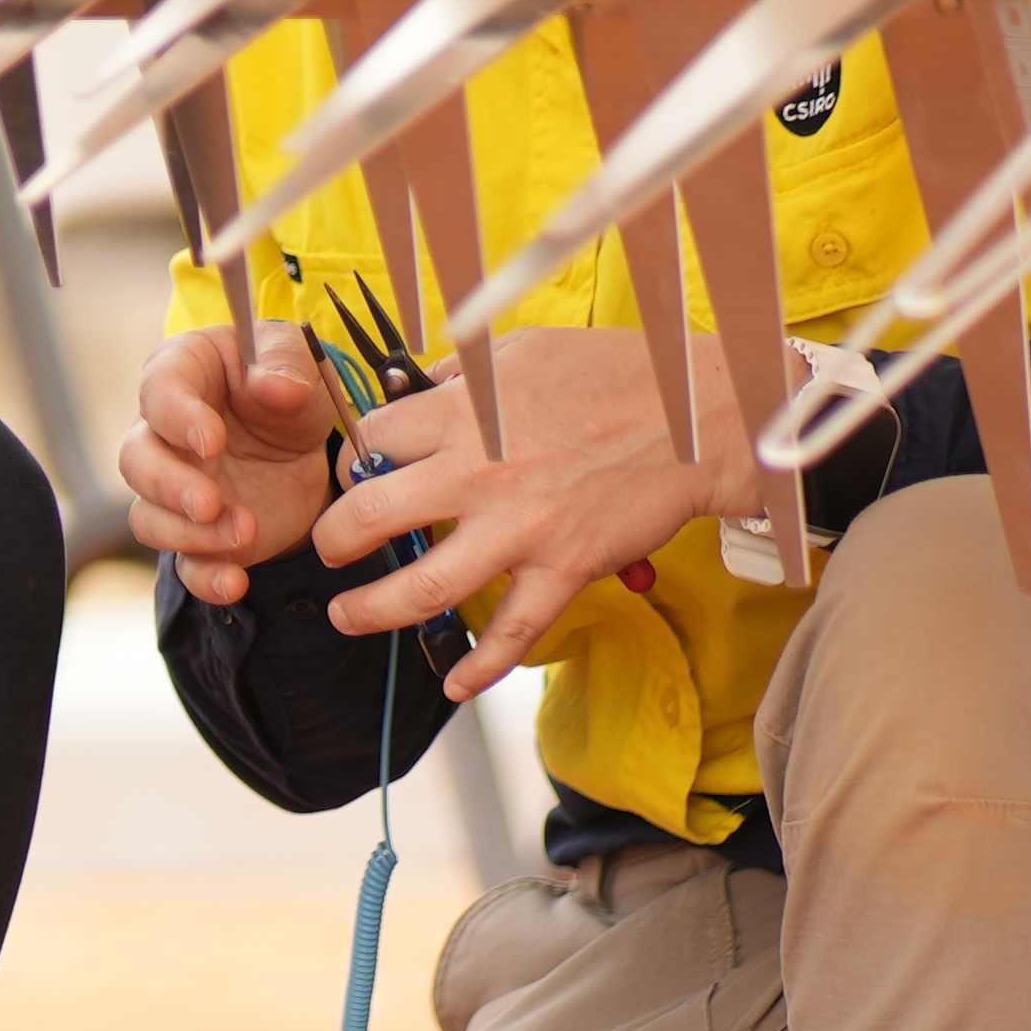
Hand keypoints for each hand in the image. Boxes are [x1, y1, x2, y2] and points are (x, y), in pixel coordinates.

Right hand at [121, 319, 353, 592]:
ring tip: (245, 532)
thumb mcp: (298, 364)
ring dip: (190, 534)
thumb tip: (271, 385)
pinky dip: (206, 578)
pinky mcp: (196, 535)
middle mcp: (163, 434)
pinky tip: (235, 582)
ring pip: (148, 518)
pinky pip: (185, 565)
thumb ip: (286, 366)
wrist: (302, 450)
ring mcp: (174, 489)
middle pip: (136, 461)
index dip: (177, 418)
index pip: (158, 390)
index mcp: (182, 374)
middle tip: (210, 503)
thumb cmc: (285, 389)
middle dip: (169, 486)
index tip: (213, 441)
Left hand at [299, 324, 733, 699]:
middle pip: (370, 515)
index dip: (356, 455)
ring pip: (421, 586)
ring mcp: (519, 529)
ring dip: (371, 609)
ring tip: (347, 615)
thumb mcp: (525, 347)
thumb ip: (464, 374)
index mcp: (466, 412)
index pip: (373, 439)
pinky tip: (452, 683)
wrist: (701, 419)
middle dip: (334, 537)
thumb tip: (419, 386)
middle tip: (329, 548)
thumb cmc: (618, 373)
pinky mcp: (563, 569)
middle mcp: (478, 473)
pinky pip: (511, 632)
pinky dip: (478, 667)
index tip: (357, 471)